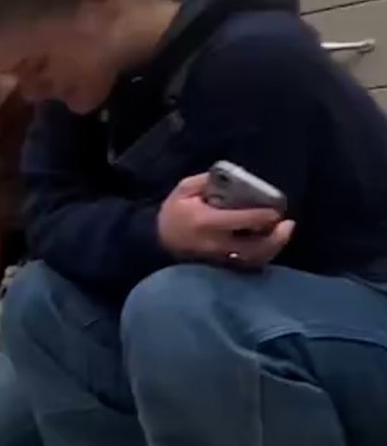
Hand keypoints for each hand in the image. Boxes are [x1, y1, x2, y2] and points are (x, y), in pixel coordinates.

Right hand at [158, 174, 294, 266]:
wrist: (157, 241)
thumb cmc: (173, 214)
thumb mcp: (183, 190)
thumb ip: (207, 182)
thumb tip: (233, 178)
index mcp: (206, 221)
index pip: (242, 220)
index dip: (264, 215)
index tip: (276, 210)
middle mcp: (215, 243)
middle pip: (254, 247)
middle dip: (276, 238)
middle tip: (287, 225)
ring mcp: (218, 259)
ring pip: (253, 259)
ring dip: (273, 248)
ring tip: (282, 234)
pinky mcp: (220, 267)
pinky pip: (247, 265)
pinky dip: (262, 256)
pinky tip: (269, 245)